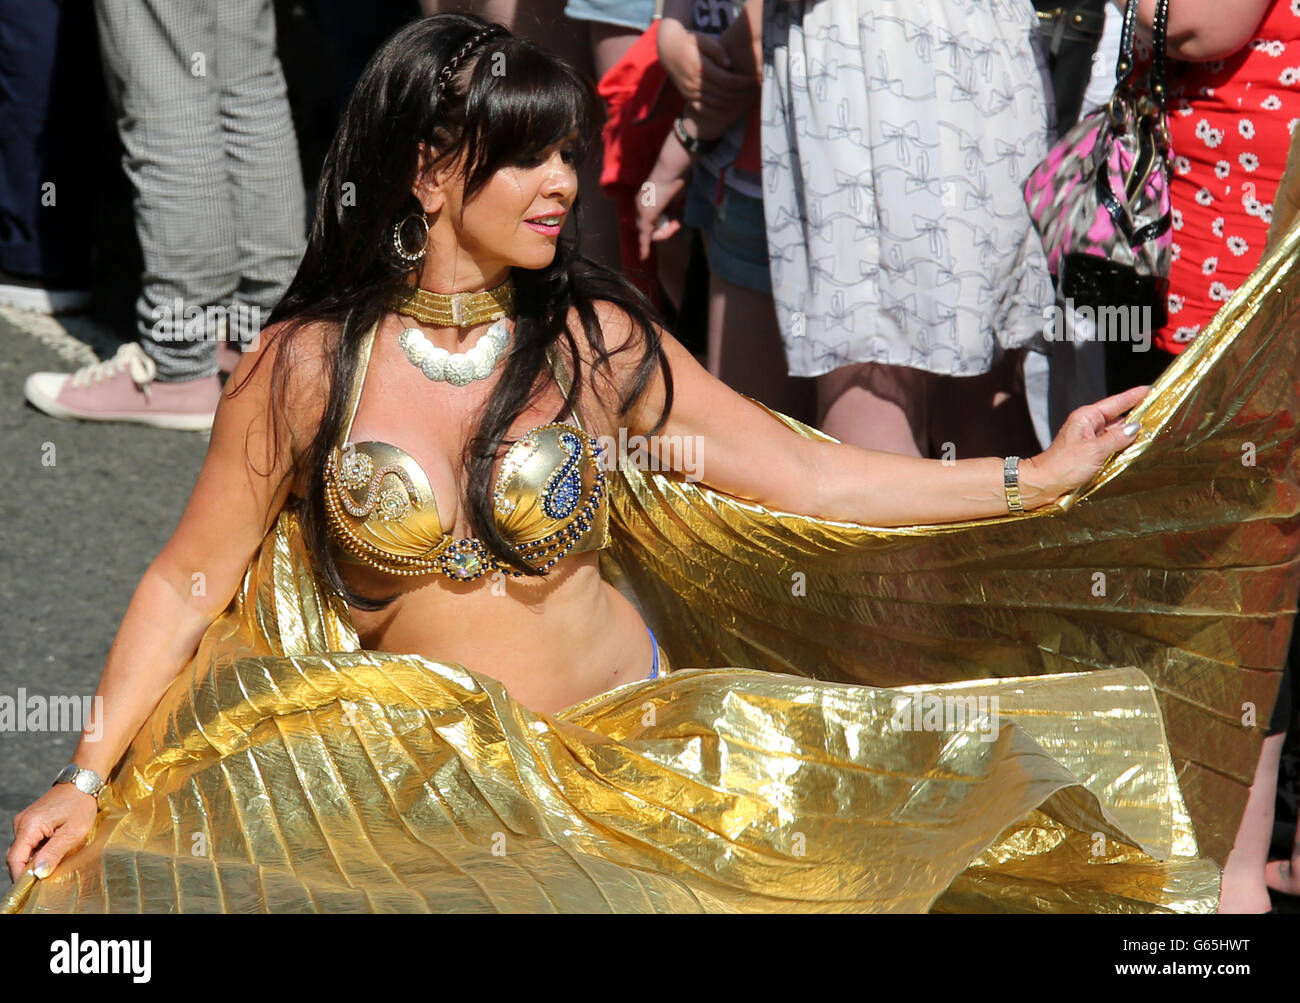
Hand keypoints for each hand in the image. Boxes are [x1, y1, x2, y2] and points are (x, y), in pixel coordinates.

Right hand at [7, 783, 99, 881]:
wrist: (83, 783)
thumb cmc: (81, 805)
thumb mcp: (73, 832)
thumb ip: (54, 853)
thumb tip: (39, 873)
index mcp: (29, 826)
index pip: (15, 859)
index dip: (21, 875)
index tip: (31, 887)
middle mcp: (21, 823)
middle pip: (17, 855)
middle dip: (28, 869)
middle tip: (46, 877)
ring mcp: (24, 821)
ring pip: (23, 849)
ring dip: (34, 859)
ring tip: (52, 862)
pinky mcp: (30, 821)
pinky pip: (28, 841)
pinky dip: (37, 850)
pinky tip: (52, 850)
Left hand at [635, 132, 693, 260]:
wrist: (670, 170)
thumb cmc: (674, 178)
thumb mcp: (672, 196)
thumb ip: (669, 208)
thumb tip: (672, 218)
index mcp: (644, 199)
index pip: (648, 219)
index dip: (659, 226)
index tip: (672, 225)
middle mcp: (639, 205)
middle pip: (647, 228)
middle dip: (663, 231)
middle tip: (677, 225)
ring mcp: (641, 210)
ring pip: (649, 233)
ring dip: (664, 234)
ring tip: (676, 225)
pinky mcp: (646, 216)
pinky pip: (645, 236)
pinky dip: (644, 247)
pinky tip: (644, 256)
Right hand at [657, 19, 755, 119]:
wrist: (668, 50)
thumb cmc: (689, 41)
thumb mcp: (702, 39)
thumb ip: (717, 50)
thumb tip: (729, 64)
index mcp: (700, 68)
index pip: (727, 80)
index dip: (743, 82)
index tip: (754, 79)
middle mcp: (694, 83)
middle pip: (723, 94)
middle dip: (741, 94)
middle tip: (754, 89)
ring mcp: (690, 92)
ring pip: (715, 104)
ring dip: (732, 103)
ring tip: (745, 97)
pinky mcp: (687, 97)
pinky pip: (704, 109)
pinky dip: (718, 110)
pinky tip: (729, 106)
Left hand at [1022, 385, 1149, 505]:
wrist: (1044, 484)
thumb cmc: (1063, 465)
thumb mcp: (1094, 451)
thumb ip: (1117, 438)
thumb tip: (1135, 427)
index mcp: (1086, 418)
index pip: (1115, 403)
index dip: (1133, 396)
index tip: (1150, 389)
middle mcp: (1088, 426)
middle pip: (1118, 417)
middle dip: (1137, 415)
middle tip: (1160, 411)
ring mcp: (1089, 440)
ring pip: (1116, 433)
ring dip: (1131, 434)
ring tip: (1154, 429)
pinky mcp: (1090, 453)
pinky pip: (1112, 446)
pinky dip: (1123, 446)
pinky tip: (1136, 447)